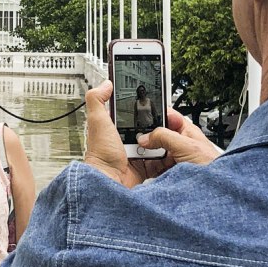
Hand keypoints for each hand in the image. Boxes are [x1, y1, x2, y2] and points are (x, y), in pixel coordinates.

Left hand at [83, 82, 221, 187]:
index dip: (143, 109)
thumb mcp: (97, 120)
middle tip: (166, 121)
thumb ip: (97, 99)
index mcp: (114, 128)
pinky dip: (166, 157)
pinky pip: (160, 161)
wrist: (109, 182)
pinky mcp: (144, 168)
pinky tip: (170, 152)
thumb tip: (106, 83)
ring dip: (163, 141)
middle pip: (147, 128)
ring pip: (156, 143)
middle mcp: (124, 141)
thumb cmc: (101, 154)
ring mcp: (135, 155)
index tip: (155, 103)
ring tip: (169, 135)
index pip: (132, 114)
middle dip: (157, 125)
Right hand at [139, 109, 221, 167]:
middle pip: (157, 136)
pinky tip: (145, 170)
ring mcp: (174, 158)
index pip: (167, 116)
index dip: (154, 114)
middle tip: (139, 143)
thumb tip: (145, 136)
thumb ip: (165, 137)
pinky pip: (155, 168)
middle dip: (147, 139)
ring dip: (147, 155)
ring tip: (140, 157)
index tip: (140, 119)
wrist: (216, 192)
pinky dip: (149, 169)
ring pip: (154, 152)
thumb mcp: (187, 146)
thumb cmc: (213, 167)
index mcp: (186, 131)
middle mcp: (179, 143)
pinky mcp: (170, 172)